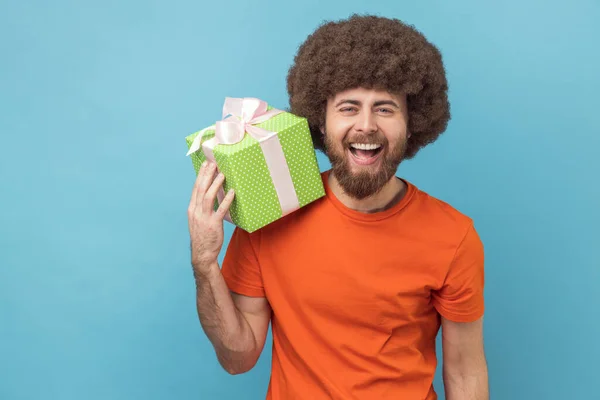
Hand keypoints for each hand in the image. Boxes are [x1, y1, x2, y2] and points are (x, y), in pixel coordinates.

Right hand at [188, 161, 234, 275]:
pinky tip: (232, 192)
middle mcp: (196, 211)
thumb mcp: (198, 220)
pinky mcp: (213, 224)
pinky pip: (220, 210)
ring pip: (208, 197)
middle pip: (200, 189)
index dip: (200, 175)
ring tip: (222, 174)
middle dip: (206, 175)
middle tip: (213, 163)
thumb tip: (211, 194)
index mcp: (192, 209)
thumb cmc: (203, 236)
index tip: (205, 164)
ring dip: (215, 184)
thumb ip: (203, 207)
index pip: (195, 188)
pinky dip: (226, 200)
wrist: (202, 254)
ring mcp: (204, 218)